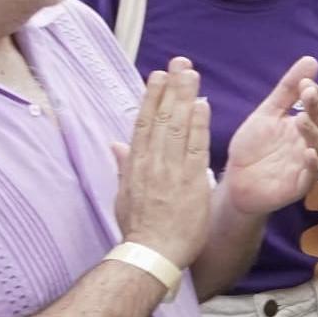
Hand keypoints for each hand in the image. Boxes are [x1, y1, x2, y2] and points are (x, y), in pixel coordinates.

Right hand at [111, 61, 218, 266]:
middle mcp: (151, 162)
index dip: (151, 98)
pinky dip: (198, 124)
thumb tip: (115, 145)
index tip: (157, 76)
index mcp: (135, 165)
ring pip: (177, 126)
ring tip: (191, 74)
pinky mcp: (190, 180)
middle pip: (160, 118)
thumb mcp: (124, 194)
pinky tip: (202, 104)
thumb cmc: (139, 229)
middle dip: (170, 88)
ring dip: (184, 97)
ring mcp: (170, 170)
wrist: (152, 253)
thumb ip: (123, 166)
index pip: (144, 124)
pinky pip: (195, 146)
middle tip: (178, 63)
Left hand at [215, 59, 317, 220]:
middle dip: (316, 109)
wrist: (235, 182)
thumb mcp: (267, 113)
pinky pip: (313, 174)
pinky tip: (307, 152)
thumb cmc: (252, 148)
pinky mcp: (302, 184)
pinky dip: (313, 163)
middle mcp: (311, 143)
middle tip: (306, 93)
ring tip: (301, 119)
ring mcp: (308, 164)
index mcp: (305, 126)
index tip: (305, 83)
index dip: (317, 96)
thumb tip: (311, 60)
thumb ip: (287, 90)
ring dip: (313, 132)